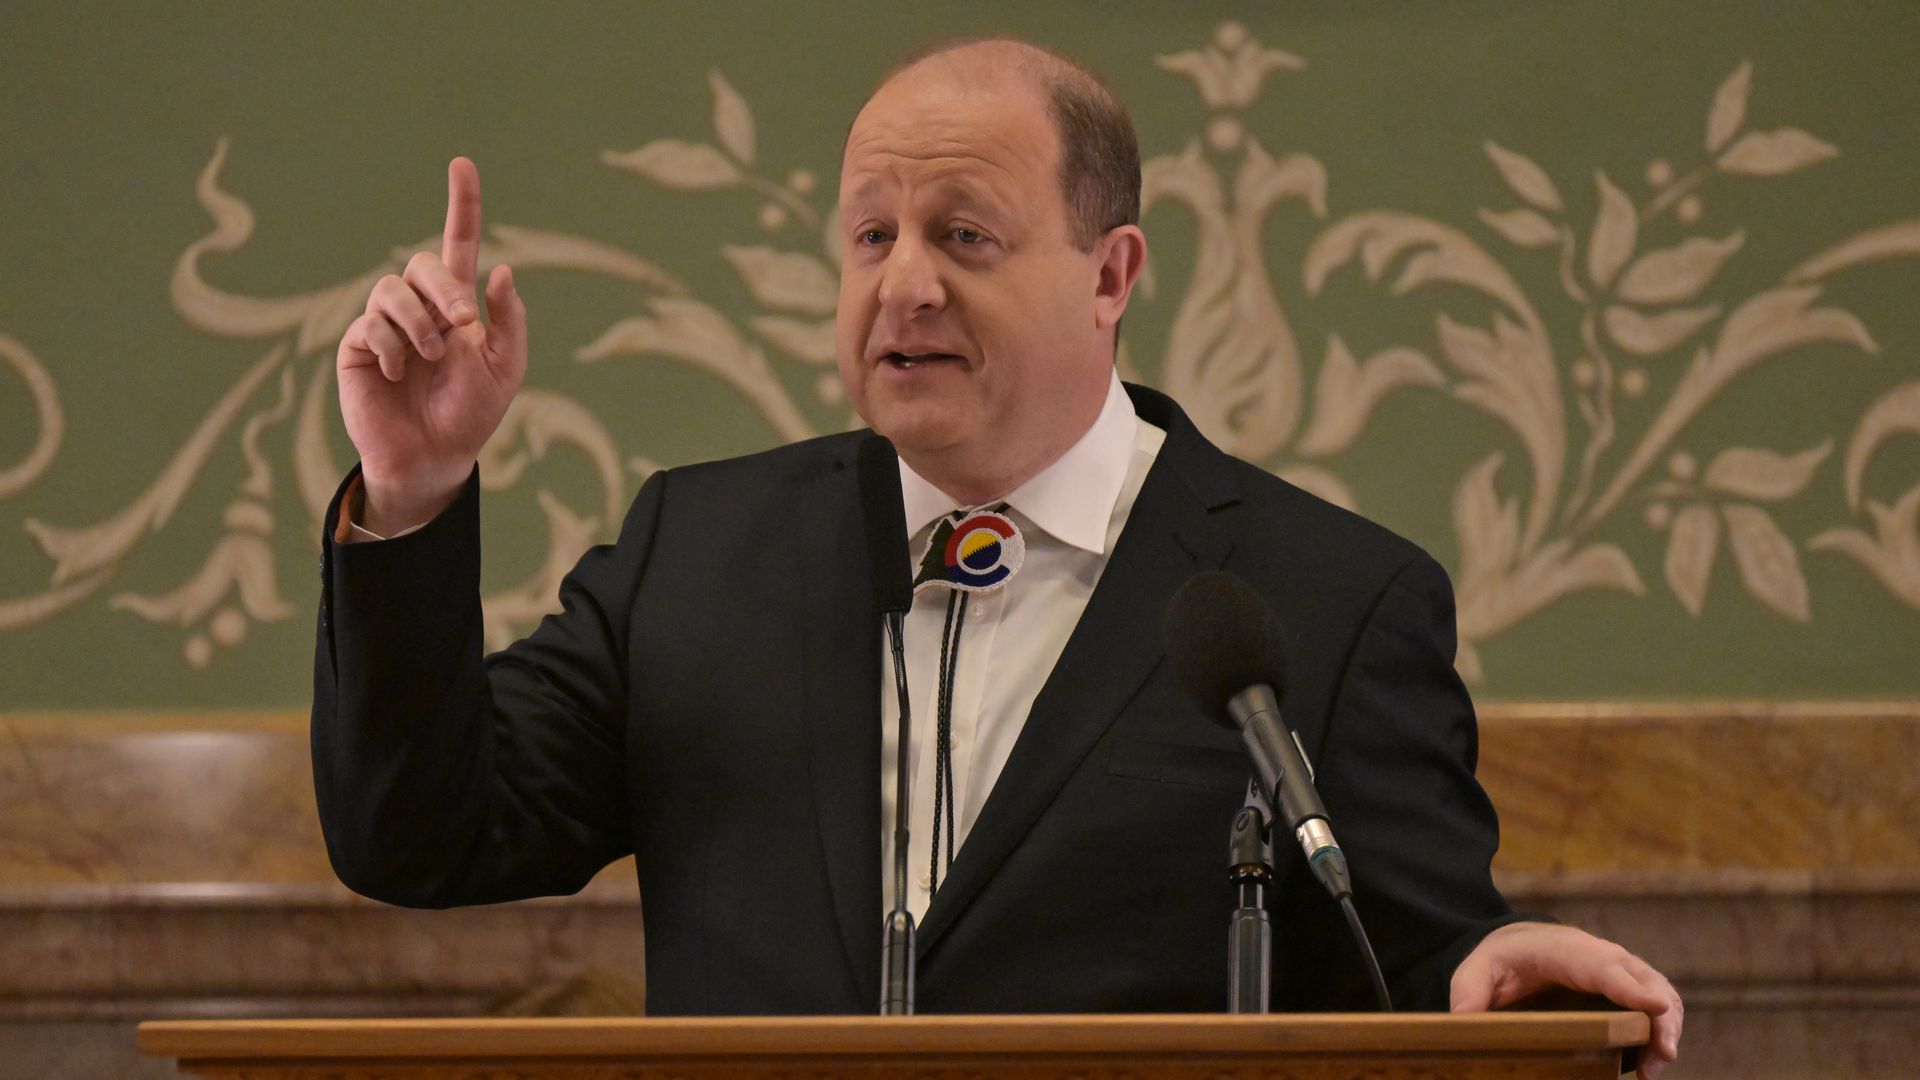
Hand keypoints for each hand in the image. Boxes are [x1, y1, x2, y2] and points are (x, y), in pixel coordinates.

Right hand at [338, 157, 526, 532]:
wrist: (436, 455)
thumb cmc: (471, 412)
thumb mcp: (506, 367)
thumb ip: (508, 320)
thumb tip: (503, 270)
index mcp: (458, 306)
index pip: (459, 245)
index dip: (462, 205)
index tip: (462, 164)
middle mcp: (420, 307)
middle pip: (421, 264)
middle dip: (444, 288)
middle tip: (461, 324)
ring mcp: (386, 325)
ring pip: (391, 289)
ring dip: (419, 322)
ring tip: (431, 357)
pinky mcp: (360, 346)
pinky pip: (371, 325)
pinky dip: (393, 347)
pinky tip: (400, 374)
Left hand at [1451, 922, 1681, 1077]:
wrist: (1518, 943)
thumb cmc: (1499, 959)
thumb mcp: (1475, 973)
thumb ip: (1469, 996)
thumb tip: (1463, 1024)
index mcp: (1565, 949)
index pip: (1602, 967)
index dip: (1630, 988)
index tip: (1656, 1008)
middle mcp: (1602, 956)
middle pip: (1644, 980)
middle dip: (1661, 1016)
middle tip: (1662, 1055)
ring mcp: (1620, 971)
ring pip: (1659, 994)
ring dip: (1667, 1029)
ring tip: (1655, 1068)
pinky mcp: (1628, 990)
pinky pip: (1655, 1006)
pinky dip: (1661, 1031)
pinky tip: (1650, 1064)